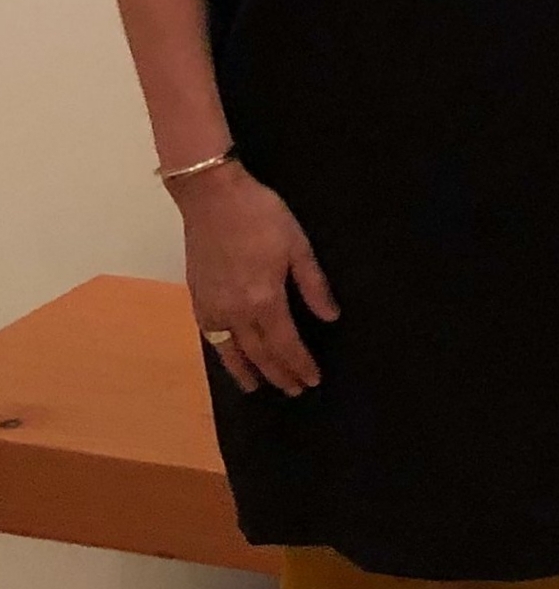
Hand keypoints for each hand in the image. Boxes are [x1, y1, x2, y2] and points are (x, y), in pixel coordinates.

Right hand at [177, 166, 338, 397]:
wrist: (213, 198)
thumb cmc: (262, 216)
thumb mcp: (298, 246)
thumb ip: (314, 285)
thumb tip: (331, 317)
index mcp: (264, 300)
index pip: (285, 345)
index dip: (299, 364)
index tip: (312, 380)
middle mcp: (235, 312)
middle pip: (259, 354)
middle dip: (279, 374)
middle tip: (294, 390)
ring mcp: (212, 308)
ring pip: (231, 352)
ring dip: (247, 372)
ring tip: (260, 388)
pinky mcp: (197, 300)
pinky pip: (211, 337)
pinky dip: (223, 354)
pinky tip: (230, 358)